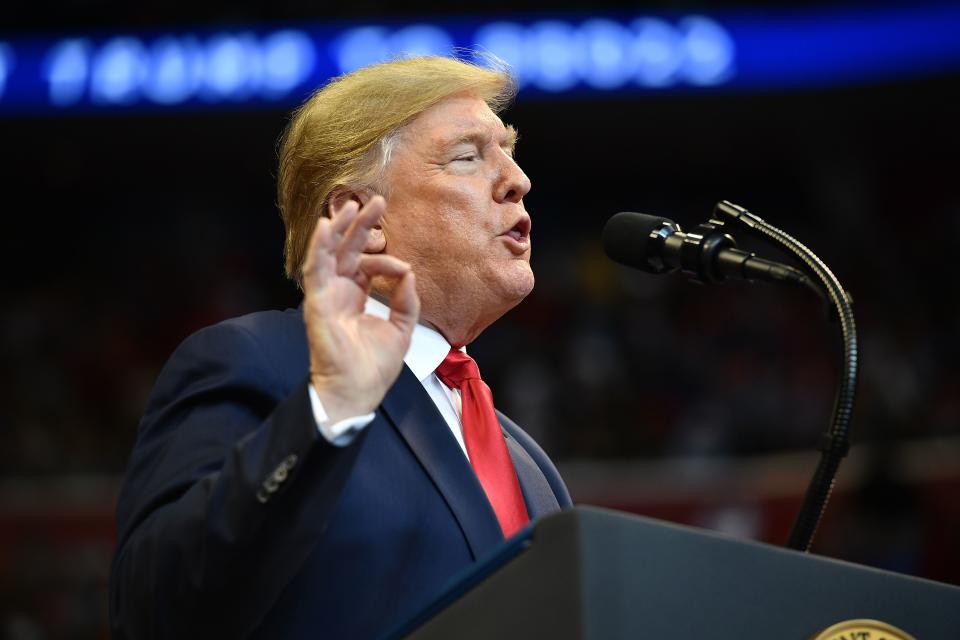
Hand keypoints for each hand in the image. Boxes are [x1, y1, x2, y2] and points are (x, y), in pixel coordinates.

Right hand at [301, 196, 419, 423]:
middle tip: (376, 200)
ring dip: (338, 228)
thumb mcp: (401, 329)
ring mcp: (326, 296)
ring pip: (328, 253)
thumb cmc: (374, 367)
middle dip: (360, 224)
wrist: (358, 391)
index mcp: (356, 297)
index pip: (368, 265)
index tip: (403, 268)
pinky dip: (318, 247)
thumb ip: (406, 301)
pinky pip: (314, 269)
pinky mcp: (316, 302)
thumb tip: (408, 273)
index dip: (386, 260)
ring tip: (350, 204)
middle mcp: (339, 292)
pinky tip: (324, 226)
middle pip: (347, 250)